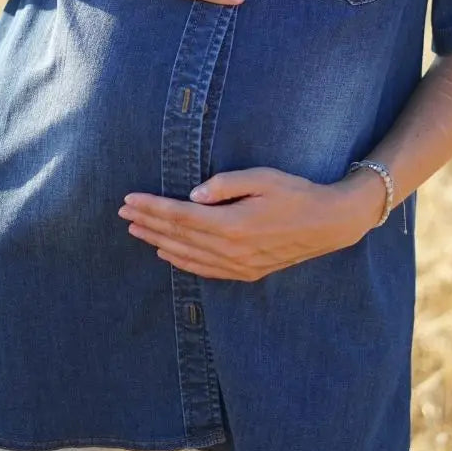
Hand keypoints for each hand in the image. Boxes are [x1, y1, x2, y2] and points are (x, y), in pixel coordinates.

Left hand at [117, 165, 382, 281]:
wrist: (329, 223)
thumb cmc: (296, 193)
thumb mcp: (261, 178)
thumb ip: (224, 185)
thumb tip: (191, 196)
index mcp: (231, 224)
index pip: (179, 216)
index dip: (151, 207)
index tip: (129, 199)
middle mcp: (231, 249)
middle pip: (177, 236)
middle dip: (147, 223)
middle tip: (123, 213)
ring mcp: (238, 265)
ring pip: (187, 255)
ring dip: (158, 242)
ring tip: (136, 231)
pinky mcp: (247, 272)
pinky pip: (205, 270)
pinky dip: (182, 262)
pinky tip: (167, 253)